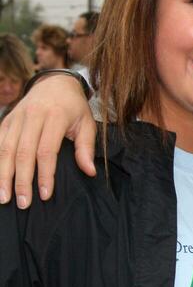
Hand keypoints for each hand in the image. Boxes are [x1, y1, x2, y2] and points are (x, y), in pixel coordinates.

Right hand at [0, 74, 96, 207]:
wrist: (55, 82)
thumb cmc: (73, 108)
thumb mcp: (87, 123)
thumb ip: (86, 147)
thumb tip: (90, 172)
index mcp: (55, 116)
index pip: (47, 151)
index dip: (45, 174)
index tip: (46, 195)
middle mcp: (32, 116)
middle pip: (23, 153)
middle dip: (21, 181)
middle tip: (22, 203)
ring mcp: (16, 117)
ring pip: (5, 149)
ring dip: (3, 175)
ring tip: (4, 197)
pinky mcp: (6, 120)